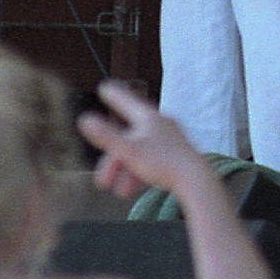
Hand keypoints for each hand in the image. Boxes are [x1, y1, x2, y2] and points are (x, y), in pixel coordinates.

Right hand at [79, 80, 210, 200]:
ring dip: (125, 172)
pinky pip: (150, 161)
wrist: (195, 181)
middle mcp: (160, 124)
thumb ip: (105, 136)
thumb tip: (84, 119)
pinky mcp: (175, 156)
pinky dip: (139, 174)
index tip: (105, 86)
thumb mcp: (128, 151)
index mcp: (149, 118)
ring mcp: (169, 140)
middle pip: (128, 137)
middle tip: (103, 181)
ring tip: (120, 192)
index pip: (126, 101)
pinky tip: (132, 189)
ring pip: (138, 152)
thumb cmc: (163, 163)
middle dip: (112, 161)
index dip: (114, 95)